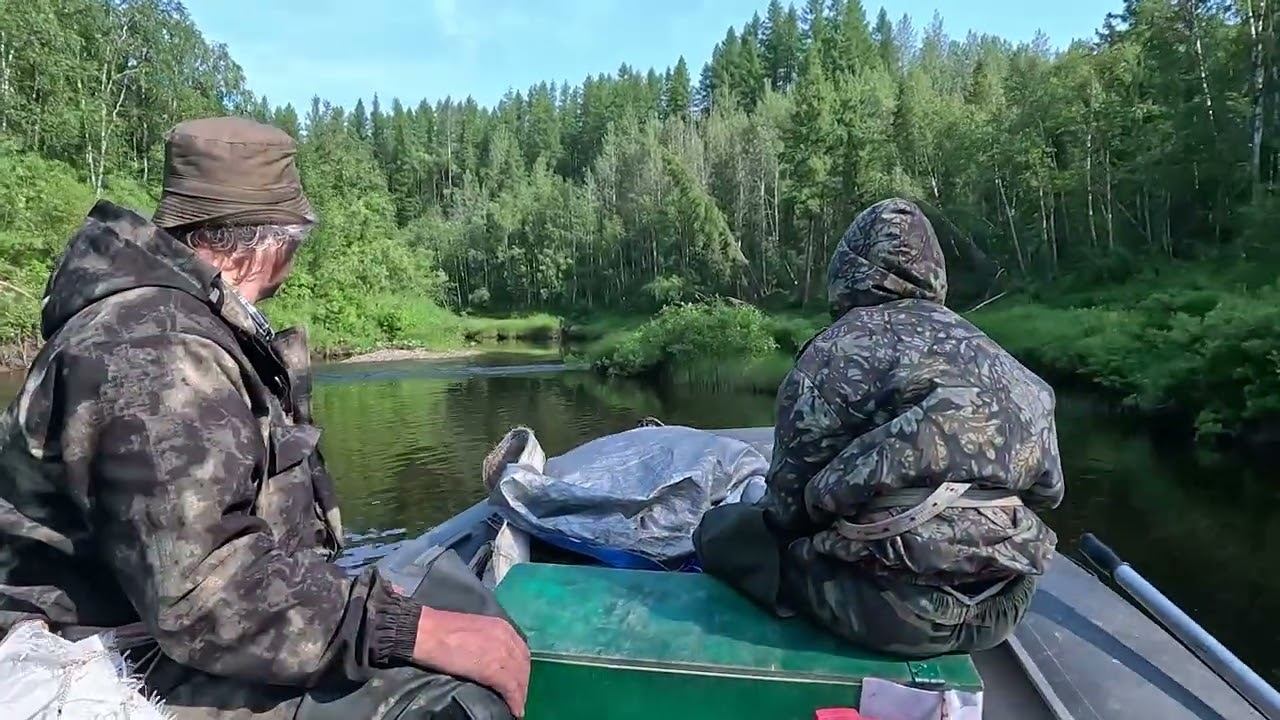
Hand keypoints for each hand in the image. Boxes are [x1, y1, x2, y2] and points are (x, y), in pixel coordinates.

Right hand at [413, 606, 530, 715]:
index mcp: (501, 627)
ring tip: (516, 706)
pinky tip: (515, 711)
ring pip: (519, 678)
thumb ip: (488, 641)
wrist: (428, 632)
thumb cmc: (442, 629)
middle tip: (518, 696)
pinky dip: (515, 702)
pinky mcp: (492, 670)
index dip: (521, 667)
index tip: (517, 679)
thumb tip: (489, 657)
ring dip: (520, 694)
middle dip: (522, 682)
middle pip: (522, 665)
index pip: (520, 651)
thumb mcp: (475, 630)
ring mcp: (501, 654)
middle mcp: (507, 638)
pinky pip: (510, 689)